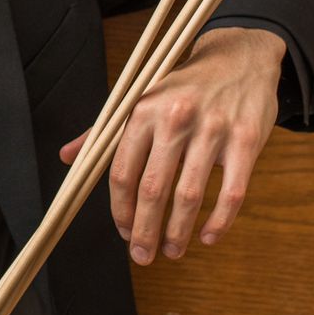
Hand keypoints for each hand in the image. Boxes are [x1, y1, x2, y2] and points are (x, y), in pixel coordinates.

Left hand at [59, 27, 283, 264]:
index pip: (122, 171)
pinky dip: (218, 222)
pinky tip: (208, 237)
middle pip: (152, 189)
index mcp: (143, 111)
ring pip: (189, 196)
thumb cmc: (182, 87)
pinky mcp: (246, 140)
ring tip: (173, 250)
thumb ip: (105, 130)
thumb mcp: (141, 98)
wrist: (239, 58)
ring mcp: (212, 129)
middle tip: (142, 256)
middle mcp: (174, 118)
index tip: (123, 232)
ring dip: (178, 232)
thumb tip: (68, 157)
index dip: (120, 209)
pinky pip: (232, 192)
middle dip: (144, 230)